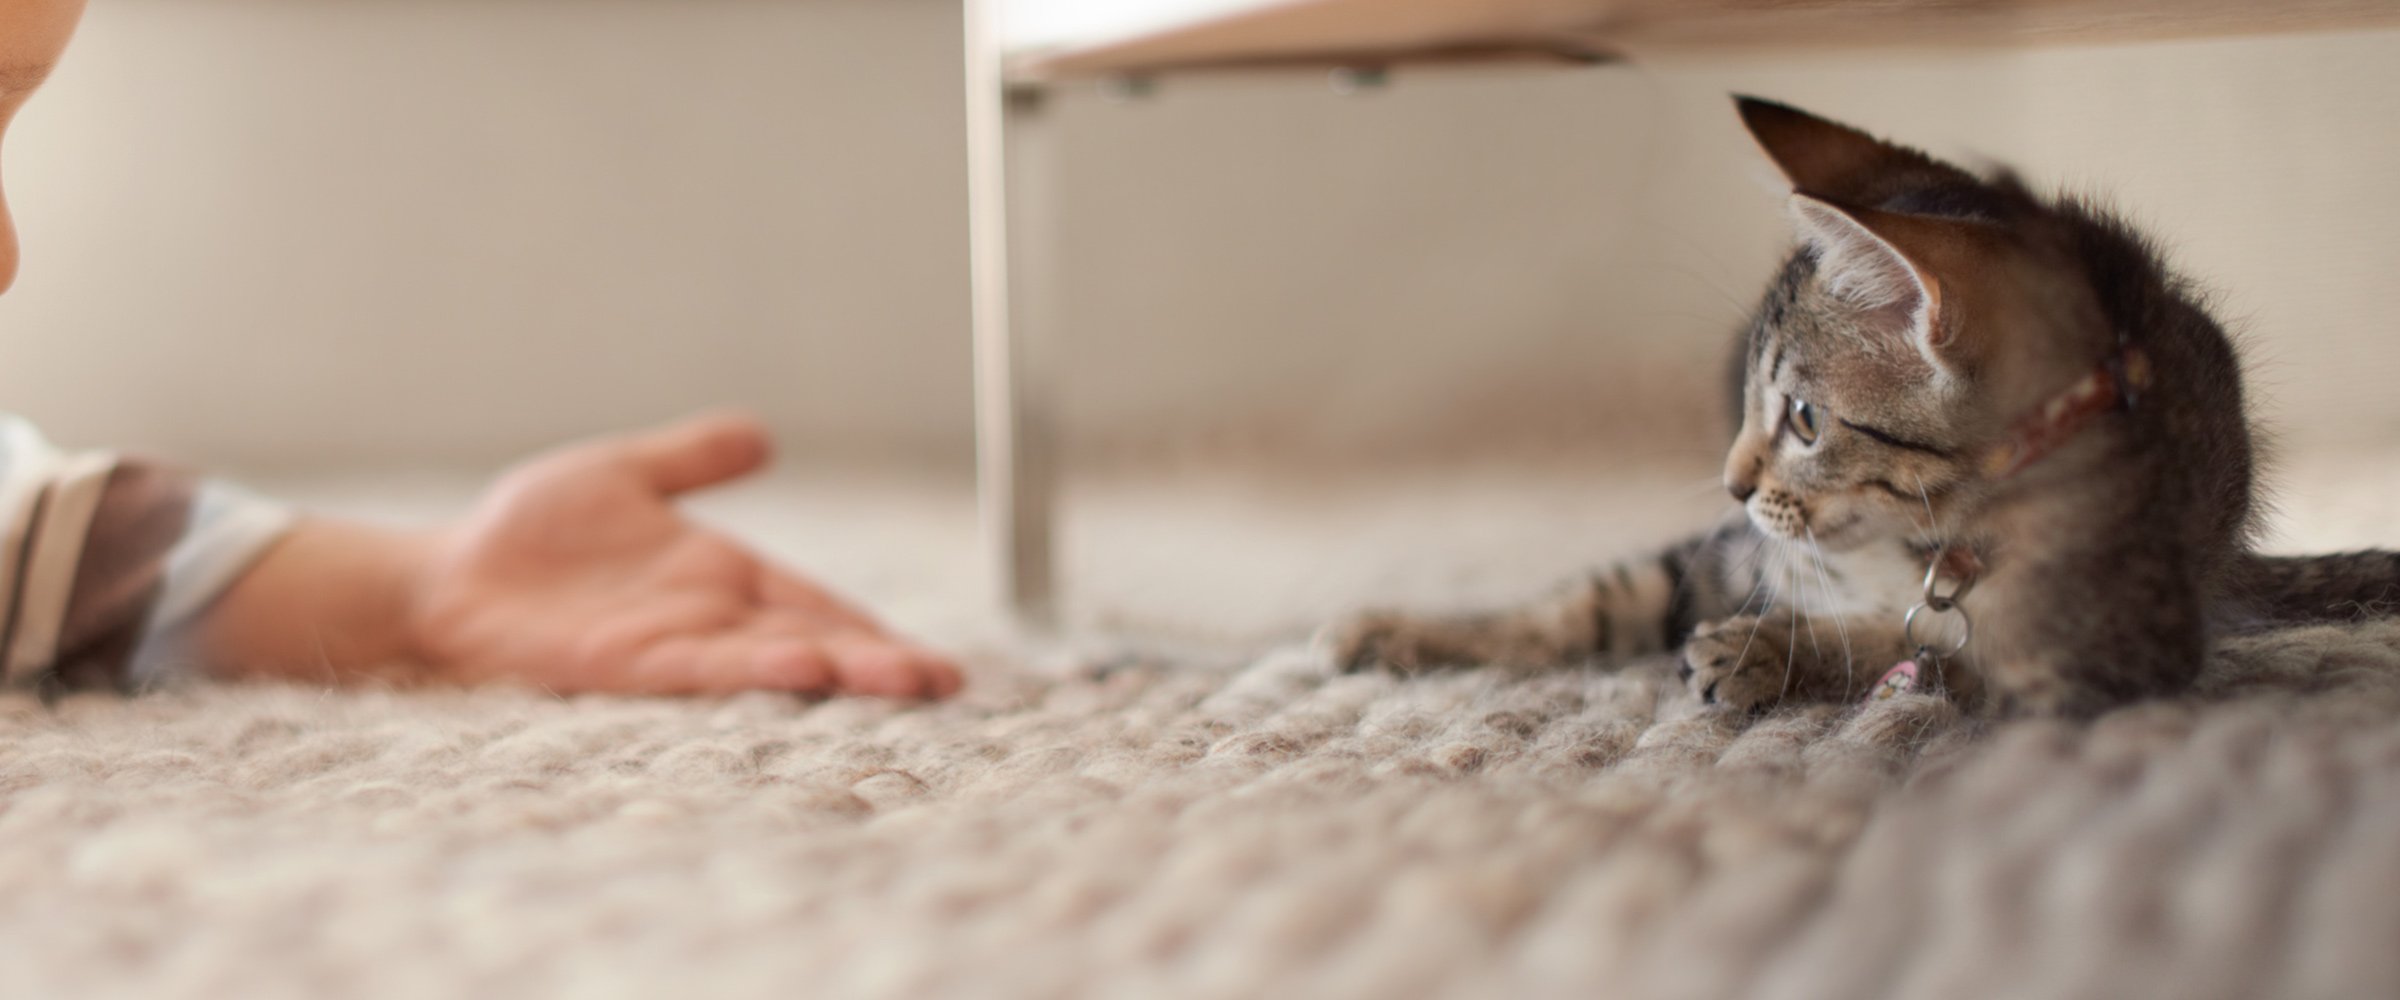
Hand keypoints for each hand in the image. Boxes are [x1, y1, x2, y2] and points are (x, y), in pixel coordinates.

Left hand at [204, 413, 961, 697]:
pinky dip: (758, 668)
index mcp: (721, 579)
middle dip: (879, 662)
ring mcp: (673, 645)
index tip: (932, 661)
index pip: (816, 607)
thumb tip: (760, 436)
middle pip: (813, 641)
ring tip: (905, 683)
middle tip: (945, 685)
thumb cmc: (526, 536)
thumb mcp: (625, 474)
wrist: (444, 577)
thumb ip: (692, 459)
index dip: (872, 630)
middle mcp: (709, 619)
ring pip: (775, 662)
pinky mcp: (628, 662)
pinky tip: (807, 669)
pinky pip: (705, 667)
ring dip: (841, 674)